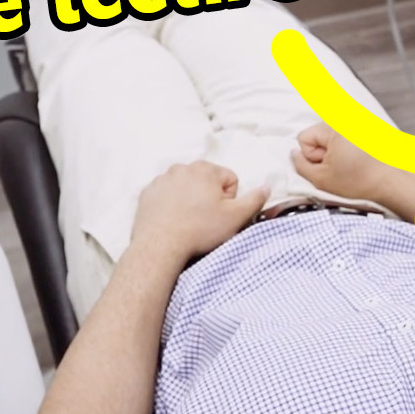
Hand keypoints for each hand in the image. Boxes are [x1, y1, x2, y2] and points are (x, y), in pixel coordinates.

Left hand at [130, 161, 266, 263]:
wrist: (159, 245)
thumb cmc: (200, 230)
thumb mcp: (236, 217)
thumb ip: (255, 199)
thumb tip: (266, 187)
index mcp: (206, 169)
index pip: (229, 179)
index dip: (230, 199)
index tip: (221, 214)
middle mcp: (182, 168)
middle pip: (207, 181)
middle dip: (209, 197)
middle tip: (206, 219)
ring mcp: (162, 179)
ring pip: (186, 187)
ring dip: (190, 199)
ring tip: (189, 221)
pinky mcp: (147, 193)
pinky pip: (166, 194)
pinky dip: (171, 204)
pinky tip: (173, 220)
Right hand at [292, 122, 414, 206]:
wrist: (395, 182)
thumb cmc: (363, 180)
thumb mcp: (322, 179)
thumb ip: (300, 165)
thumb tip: (295, 155)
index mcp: (332, 126)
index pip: (304, 137)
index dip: (311, 156)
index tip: (327, 166)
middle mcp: (347, 118)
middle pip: (319, 135)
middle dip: (324, 152)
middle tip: (340, 168)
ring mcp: (361, 120)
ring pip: (334, 137)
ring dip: (338, 151)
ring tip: (353, 165)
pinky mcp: (373, 127)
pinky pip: (350, 137)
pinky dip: (352, 149)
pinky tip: (362, 160)